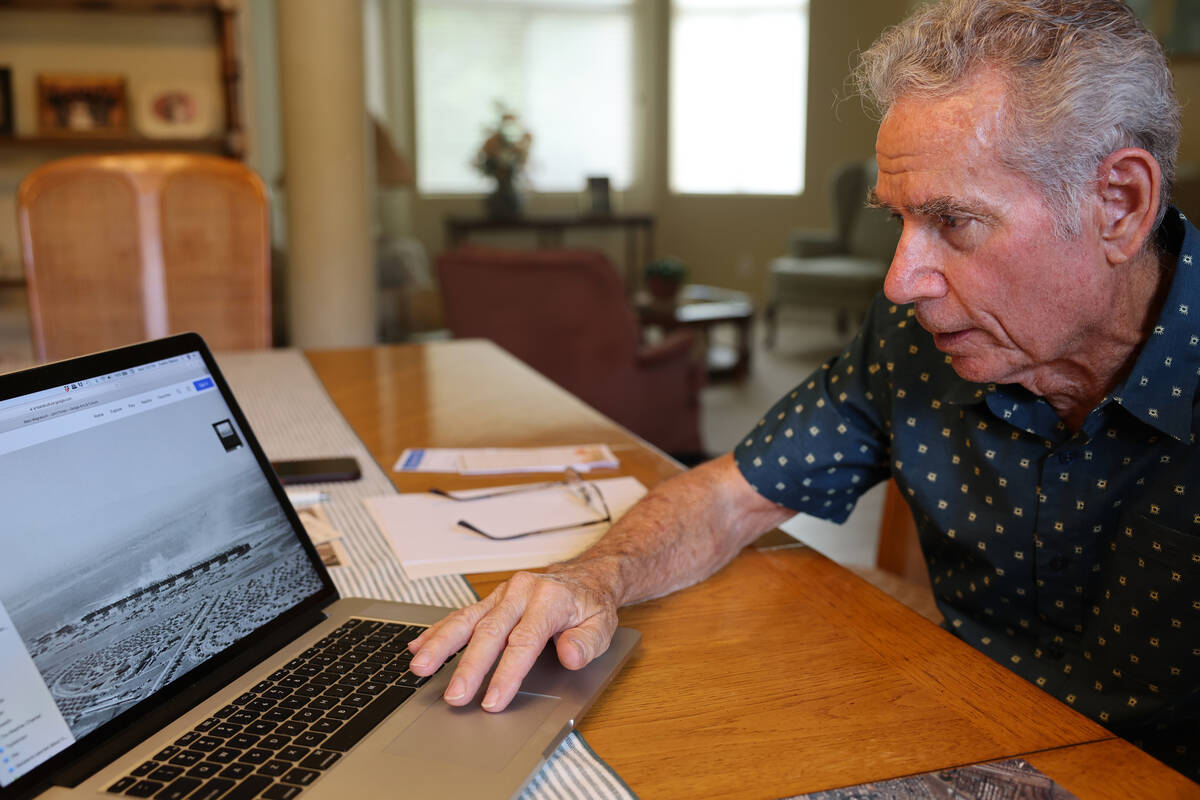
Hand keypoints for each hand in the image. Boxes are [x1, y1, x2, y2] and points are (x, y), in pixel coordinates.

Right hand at [406, 567, 619, 711]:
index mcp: (550, 599)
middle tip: (455, 695)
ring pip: (467, 619)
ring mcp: (503, 594)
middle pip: (490, 632)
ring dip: (441, 644)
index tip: (492, 700)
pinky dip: (439, 631)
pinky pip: (461, 614)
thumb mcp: (602, 626)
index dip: (506, 673)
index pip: (524, 641)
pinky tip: (418, 645)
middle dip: (469, 667)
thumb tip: (569, 656)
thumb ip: (586, 643)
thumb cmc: (590, 606)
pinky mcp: (490, 600)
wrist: (584, 578)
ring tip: (420, 666)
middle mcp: (522, 592)